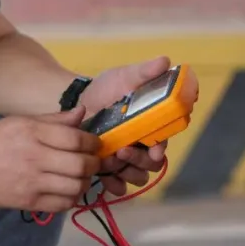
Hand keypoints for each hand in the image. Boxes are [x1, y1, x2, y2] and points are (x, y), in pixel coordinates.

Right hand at [0, 107, 101, 212]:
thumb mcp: (20, 122)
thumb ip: (54, 120)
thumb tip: (82, 113)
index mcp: (32, 133)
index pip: (76, 139)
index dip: (93, 142)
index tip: (95, 144)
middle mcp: (34, 157)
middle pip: (80, 165)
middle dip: (94, 164)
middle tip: (93, 162)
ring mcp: (31, 183)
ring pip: (75, 187)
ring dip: (85, 182)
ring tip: (82, 177)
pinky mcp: (28, 202)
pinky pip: (63, 204)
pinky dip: (73, 198)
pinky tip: (68, 190)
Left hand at [77, 56, 174, 196]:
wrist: (79, 100)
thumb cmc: (107, 88)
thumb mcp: (125, 77)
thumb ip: (145, 72)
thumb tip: (165, 61)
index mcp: (151, 125)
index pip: (164, 141)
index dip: (161, 148)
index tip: (154, 149)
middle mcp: (143, 145)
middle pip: (153, 164)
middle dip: (141, 160)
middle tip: (124, 150)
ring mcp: (127, 158)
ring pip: (139, 177)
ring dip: (129, 172)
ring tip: (112, 159)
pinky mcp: (110, 167)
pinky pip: (119, 185)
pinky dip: (115, 184)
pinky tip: (106, 177)